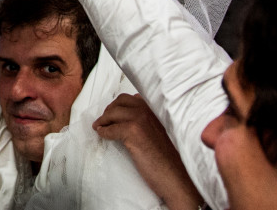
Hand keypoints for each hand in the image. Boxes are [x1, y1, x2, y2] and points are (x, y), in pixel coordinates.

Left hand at [94, 93, 203, 209]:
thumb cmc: (170, 159)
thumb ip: (149, 120)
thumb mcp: (161, 132)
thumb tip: (128, 115)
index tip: (113, 113)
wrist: (177, 177)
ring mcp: (141, 120)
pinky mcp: (133, 132)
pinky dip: (104, 131)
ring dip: (103, 120)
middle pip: (120, 102)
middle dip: (110, 110)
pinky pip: (111, 129)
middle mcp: (149, 110)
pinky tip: (102, 135)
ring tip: (99, 127)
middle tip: (104, 120)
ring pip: (113, 113)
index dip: (120, 105)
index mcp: (157, 109)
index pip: (132, 98)